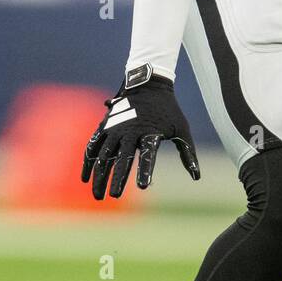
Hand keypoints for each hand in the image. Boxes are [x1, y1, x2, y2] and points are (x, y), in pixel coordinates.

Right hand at [82, 65, 199, 199]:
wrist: (148, 83)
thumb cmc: (169, 109)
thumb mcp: (182, 129)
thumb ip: (188, 153)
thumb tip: (196, 177)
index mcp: (150, 132)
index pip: (148, 155)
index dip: (145, 171)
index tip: (143, 187)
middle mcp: (130, 131)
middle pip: (121, 159)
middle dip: (116, 180)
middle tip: (115, 197)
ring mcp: (114, 128)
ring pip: (103, 156)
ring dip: (99, 176)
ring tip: (98, 196)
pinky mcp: (105, 126)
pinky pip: (93, 146)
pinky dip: (88, 162)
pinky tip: (85, 178)